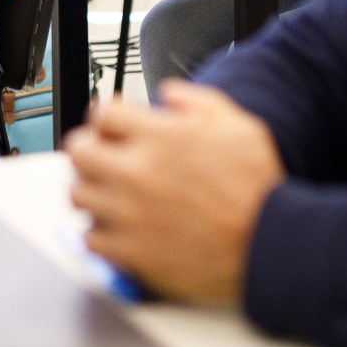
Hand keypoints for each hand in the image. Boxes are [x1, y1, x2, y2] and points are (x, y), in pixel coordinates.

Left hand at [65, 81, 284, 305]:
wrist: (269, 245)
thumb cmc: (257, 188)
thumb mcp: (236, 124)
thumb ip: (194, 101)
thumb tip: (167, 95)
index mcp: (158, 137)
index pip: (102, 114)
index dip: (107, 117)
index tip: (111, 126)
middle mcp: (135, 171)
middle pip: (78, 150)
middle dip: (89, 149)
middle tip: (102, 157)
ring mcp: (128, 213)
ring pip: (77, 193)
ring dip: (90, 189)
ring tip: (108, 192)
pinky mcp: (130, 251)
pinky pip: (89, 237)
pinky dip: (99, 231)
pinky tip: (117, 227)